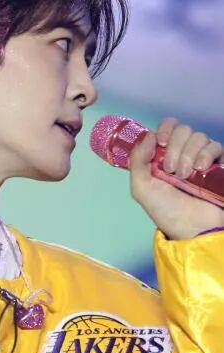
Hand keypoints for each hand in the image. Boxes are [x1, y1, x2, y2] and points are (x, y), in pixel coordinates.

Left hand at [128, 117, 223, 239]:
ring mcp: (201, 157)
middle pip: (183, 129)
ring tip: (185, 176)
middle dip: (175, 147)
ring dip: (189, 154)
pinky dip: (206, 154)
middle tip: (171, 170)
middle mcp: (183, 153)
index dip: (165, 129)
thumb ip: (137, 160)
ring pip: (199, 136)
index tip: (161, 143)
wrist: (190, 226)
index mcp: (163, 155)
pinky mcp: (218, 164)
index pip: (168, 126)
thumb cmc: (165, 210)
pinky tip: (200, 169)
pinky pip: (215, 146)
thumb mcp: (141, 188)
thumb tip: (149, 135)